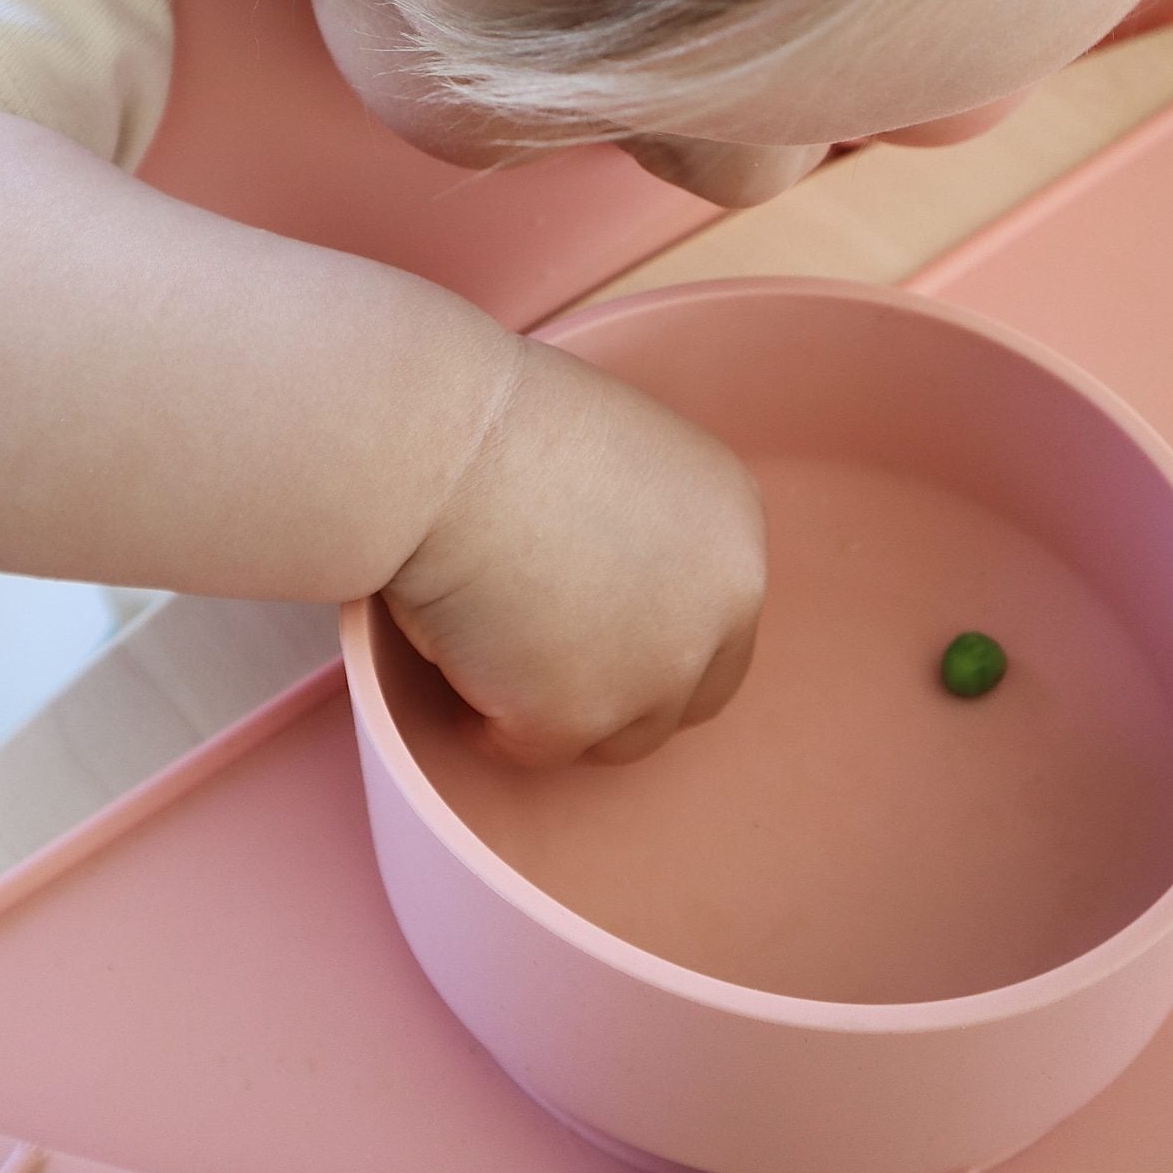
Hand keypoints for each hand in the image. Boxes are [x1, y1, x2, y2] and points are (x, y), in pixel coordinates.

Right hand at [383, 334, 764, 767]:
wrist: (440, 443)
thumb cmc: (503, 423)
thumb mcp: (627, 458)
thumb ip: (651, 529)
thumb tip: (618, 584)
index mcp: (732, 532)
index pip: (720, 625)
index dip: (655, 635)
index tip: (598, 630)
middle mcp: (719, 610)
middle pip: (688, 697)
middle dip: (623, 692)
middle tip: (546, 666)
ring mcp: (654, 673)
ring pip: (616, 738)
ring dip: (562, 711)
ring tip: (490, 661)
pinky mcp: (576, 719)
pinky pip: (532, 749)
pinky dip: (491, 723)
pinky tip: (455, 669)